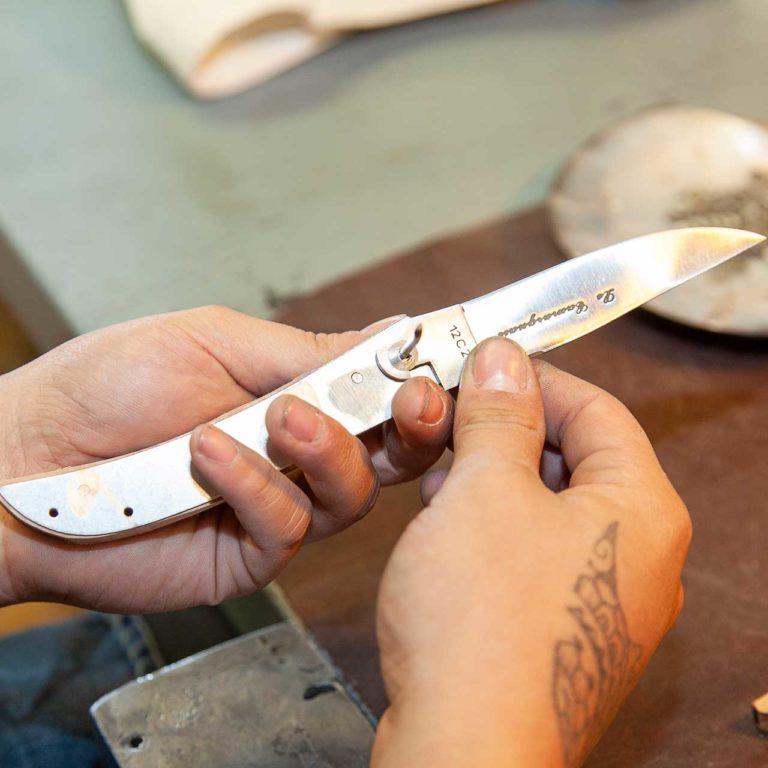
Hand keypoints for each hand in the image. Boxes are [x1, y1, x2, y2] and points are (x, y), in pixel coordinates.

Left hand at [0, 307, 452, 611]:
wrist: (28, 458)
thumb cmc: (111, 386)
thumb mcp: (215, 341)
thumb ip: (306, 350)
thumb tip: (391, 332)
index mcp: (301, 395)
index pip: (386, 392)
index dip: (425, 382)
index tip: (451, 365)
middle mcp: (301, 453)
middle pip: (394, 452)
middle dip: (414, 427)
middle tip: (410, 402)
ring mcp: (281, 505)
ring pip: (354, 494)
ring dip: (326, 450)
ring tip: (274, 419)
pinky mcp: (252, 554)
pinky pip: (290, 525)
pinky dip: (256, 485)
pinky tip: (208, 456)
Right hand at [372, 338, 689, 767]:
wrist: (464, 749)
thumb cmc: (483, 624)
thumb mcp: (484, 489)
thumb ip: (499, 417)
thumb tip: (502, 362)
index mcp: (643, 512)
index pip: (600, 410)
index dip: (536, 381)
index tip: (484, 370)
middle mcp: (640, 558)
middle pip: (578, 459)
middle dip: (509, 433)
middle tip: (453, 422)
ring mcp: (605, 601)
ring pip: (552, 507)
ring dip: (496, 479)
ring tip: (442, 476)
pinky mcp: (566, 631)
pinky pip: (537, 553)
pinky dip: (496, 527)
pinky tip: (450, 528)